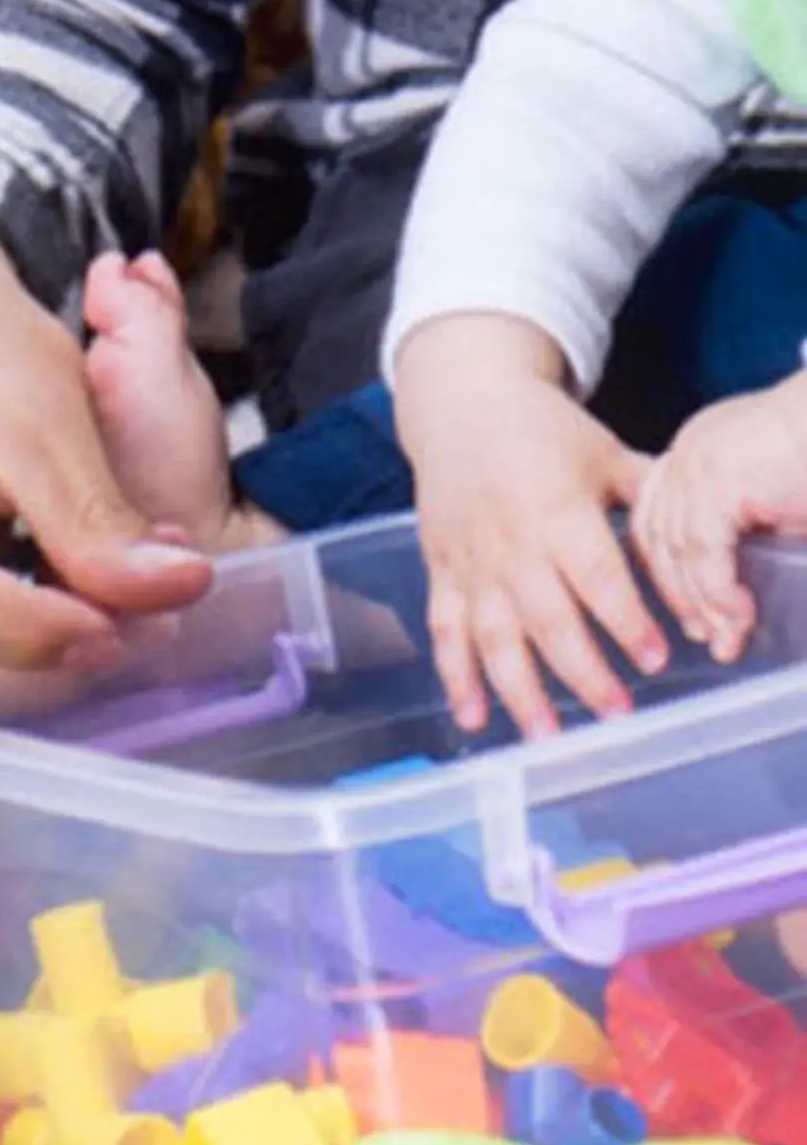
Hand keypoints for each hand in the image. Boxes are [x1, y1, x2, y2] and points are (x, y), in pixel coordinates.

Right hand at [0, 197, 212, 670]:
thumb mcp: (44, 413)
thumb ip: (95, 514)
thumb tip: (176, 591)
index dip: (39, 624)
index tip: (125, 624)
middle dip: (52, 639)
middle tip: (146, 622)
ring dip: (50, 639)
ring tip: (127, 606)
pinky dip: (36, 624)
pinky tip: (90, 600)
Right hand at [396, 315, 668, 737]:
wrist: (461, 408)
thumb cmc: (541, 431)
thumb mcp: (604, 453)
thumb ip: (650, 496)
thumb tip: (700, 535)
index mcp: (557, 511)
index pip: (597, 577)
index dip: (626, 620)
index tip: (655, 658)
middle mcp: (512, 545)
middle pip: (548, 619)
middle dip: (583, 671)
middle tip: (617, 713)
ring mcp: (473, 564)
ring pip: (494, 637)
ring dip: (519, 690)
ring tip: (547, 736)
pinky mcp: (443, 574)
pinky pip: (446, 632)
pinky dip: (455, 677)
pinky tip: (472, 719)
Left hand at [630, 375, 806, 663]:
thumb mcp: (780, 504)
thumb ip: (749, 534)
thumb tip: (733, 596)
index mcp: (697, 453)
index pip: (657, 517)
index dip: (666, 570)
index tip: (685, 608)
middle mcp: (686, 454)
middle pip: (658, 537)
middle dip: (680, 595)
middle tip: (706, 636)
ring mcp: (695, 464)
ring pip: (679, 551)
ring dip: (702, 603)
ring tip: (726, 638)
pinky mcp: (716, 481)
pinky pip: (704, 552)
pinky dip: (718, 592)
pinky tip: (740, 617)